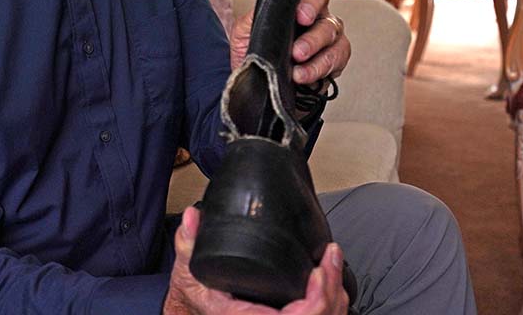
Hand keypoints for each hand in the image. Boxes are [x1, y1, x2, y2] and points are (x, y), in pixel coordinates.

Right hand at [164, 206, 348, 314]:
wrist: (196, 309)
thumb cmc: (197, 295)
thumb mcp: (188, 271)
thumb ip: (188, 244)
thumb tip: (193, 217)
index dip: (316, 300)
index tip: (318, 270)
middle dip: (331, 288)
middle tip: (330, 257)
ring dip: (335, 295)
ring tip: (332, 263)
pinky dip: (331, 303)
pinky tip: (330, 283)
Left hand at [229, 0, 351, 86]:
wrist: (259, 81)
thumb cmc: (255, 51)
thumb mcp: (244, 32)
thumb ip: (253, 19)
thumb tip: (263, 13)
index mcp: (300, 5)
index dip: (312, 1)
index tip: (302, 16)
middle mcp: (319, 20)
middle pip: (328, 22)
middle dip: (313, 39)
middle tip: (297, 52)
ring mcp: (330, 41)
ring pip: (337, 44)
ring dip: (318, 60)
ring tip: (298, 73)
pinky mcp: (334, 63)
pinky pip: (337, 63)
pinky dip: (319, 72)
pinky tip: (304, 78)